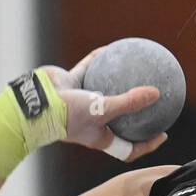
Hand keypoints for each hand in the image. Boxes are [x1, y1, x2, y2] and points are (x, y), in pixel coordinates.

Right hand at [39, 47, 167, 161]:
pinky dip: (99, 60)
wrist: (33, 102)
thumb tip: (158, 94)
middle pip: (119, 120)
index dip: (146, 144)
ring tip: (135, 70)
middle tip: (154, 101)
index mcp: (99, 136)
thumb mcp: (103, 109)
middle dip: (135, 113)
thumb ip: (130, 102)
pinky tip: (111, 48)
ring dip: (118, 82)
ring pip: (104, 91)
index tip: (162, 133)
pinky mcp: (70, 84)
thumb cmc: (67, 114)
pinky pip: (89, 70)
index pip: (127, 147)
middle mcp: (91, 121)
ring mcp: (80, 102)